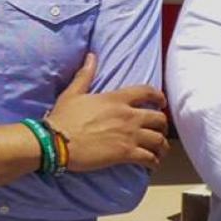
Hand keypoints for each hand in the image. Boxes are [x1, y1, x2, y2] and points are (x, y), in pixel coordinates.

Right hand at [44, 53, 168, 170]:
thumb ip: (85, 74)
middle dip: (163, 125)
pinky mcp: (125, 154)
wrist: (57, 142)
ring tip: (160, 150)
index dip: (159, 97)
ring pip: (158, 140)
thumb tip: (91, 56)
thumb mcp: (73, 92)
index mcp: (116, 99)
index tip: (161, 102)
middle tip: (160, 130)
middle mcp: (127, 116)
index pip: (147, 92)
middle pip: (159, 118)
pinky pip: (149, 158)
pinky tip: (152, 163)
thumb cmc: (64, 118)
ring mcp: (128, 136)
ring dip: (161, 146)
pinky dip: (154, 161)